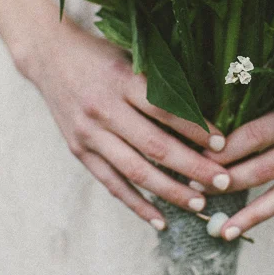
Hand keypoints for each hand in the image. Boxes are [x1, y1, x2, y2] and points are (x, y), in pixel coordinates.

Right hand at [17, 18, 230, 231]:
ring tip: (199, 204)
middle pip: (155, 146)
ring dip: (170, 192)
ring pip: (135, 171)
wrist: (50, 55)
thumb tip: (206, 115)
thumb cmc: (102, 54)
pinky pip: (111, 183)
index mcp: (122, 80)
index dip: (196, 129)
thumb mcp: (132, 57)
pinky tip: (160, 220)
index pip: (166, 110)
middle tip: (223, 181)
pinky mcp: (78, 150)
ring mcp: (89, 133)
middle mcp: (104, 109)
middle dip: (193, 167)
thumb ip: (162, 83)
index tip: (222, 144)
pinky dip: (136, 205)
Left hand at [205, 106, 273, 238]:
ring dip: (243, 204)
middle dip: (228, 176)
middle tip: (195, 185)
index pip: (261, 134)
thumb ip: (245, 96)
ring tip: (212, 219)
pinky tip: (232, 229)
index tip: (196, 156)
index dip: (228, 149)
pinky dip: (259, 213)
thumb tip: (197, 120)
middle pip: (268, 163)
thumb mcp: (271, 77)